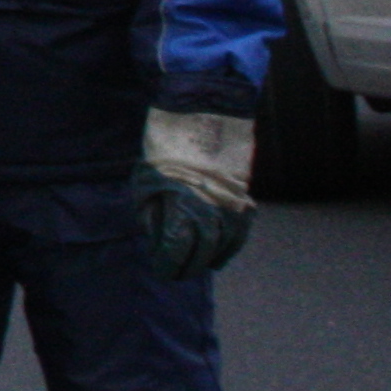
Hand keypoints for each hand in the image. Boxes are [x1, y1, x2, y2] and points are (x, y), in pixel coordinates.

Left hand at [135, 104, 257, 282]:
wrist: (203, 118)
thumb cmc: (166, 149)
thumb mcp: (147, 180)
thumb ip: (153, 213)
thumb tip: (157, 239)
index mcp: (179, 205)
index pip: (176, 248)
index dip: (169, 263)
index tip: (162, 270)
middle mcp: (208, 209)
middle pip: (200, 251)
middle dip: (187, 266)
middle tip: (177, 273)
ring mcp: (229, 206)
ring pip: (222, 245)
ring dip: (208, 260)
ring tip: (196, 267)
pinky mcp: (243, 200)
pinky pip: (239, 234)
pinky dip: (228, 248)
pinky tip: (217, 257)